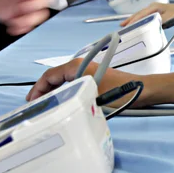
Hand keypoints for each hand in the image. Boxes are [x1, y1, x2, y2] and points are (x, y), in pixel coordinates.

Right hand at [26, 58, 148, 107]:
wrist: (142, 89)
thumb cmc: (119, 92)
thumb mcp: (90, 96)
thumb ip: (70, 98)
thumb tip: (55, 106)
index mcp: (76, 66)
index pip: (49, 75)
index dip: (37, 88)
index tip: (31, 101)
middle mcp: (81, 66)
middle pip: (56, 77)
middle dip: (44, 90)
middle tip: (36, 105)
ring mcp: (89, 71)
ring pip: (65, 81)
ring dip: (55, 92)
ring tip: (48, 106)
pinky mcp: (96, 78)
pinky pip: (74, 84)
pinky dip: (66, 92)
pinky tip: (66, 103)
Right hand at [120, 2, 173, 26]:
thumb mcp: (168, 18)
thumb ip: (159, 21)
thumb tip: (150, 24)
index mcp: (154, 6)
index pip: (141, 14)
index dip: (133, 20)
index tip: (127, 25)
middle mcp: (152, 6)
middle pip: (138, 14)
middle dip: (130, 19)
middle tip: (122, 25)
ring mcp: (153, 9)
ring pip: (141, 15)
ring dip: (133, 20)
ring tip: (125, 25)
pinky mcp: (155, 12)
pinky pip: (144, 16)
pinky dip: (139, 20)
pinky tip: (136, 23)